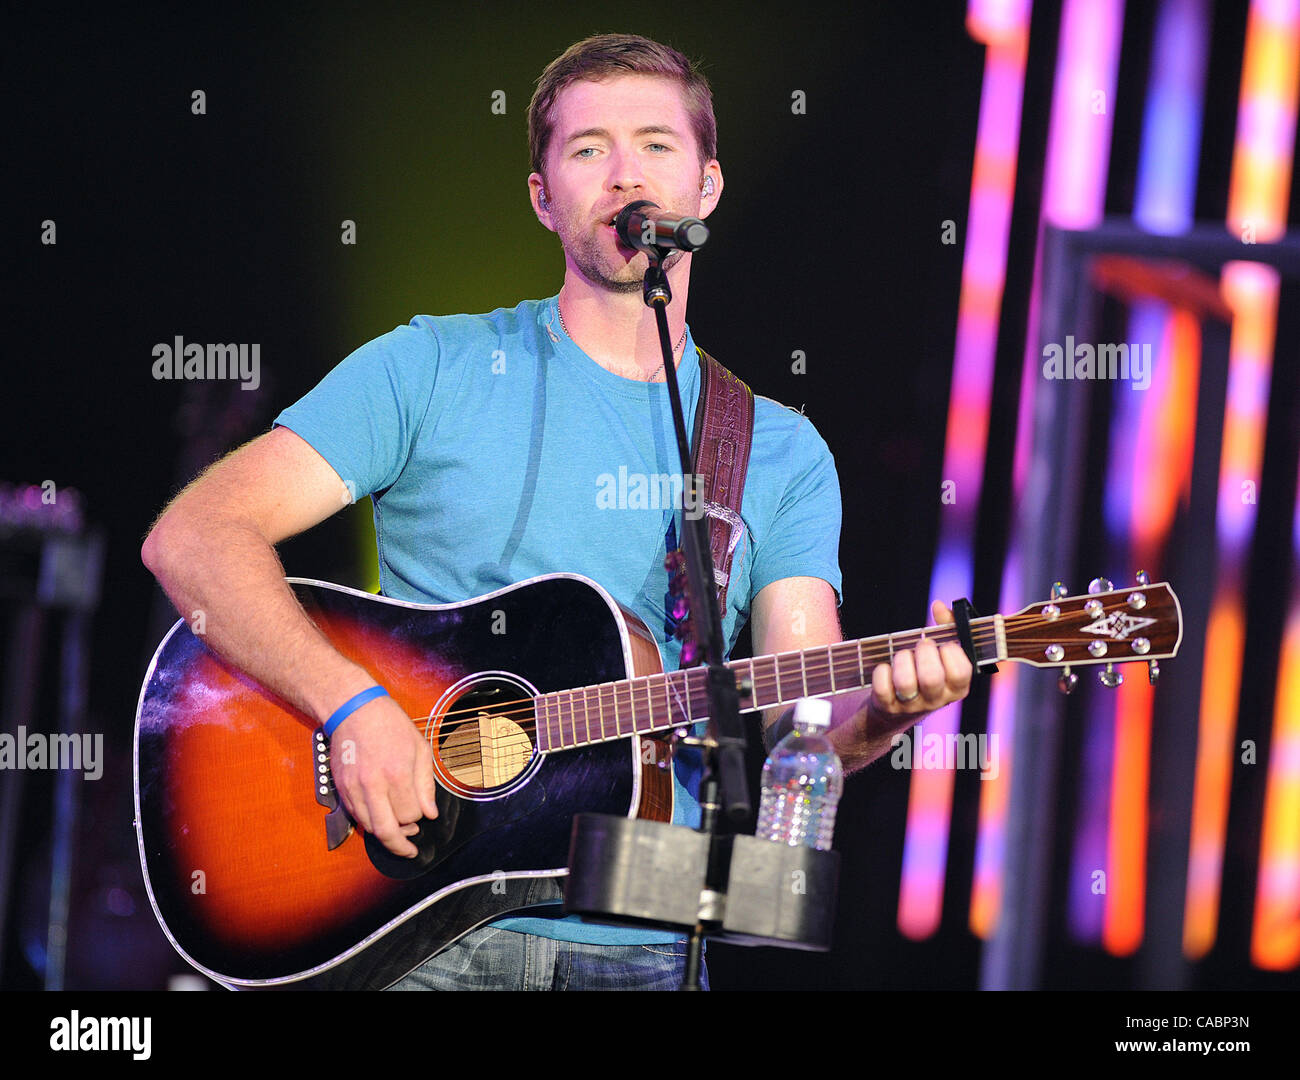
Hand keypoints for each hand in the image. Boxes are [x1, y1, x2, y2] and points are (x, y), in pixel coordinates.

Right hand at [329, 694, 438, 857]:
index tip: (423, 814)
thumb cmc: (390, 725)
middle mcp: (373, 785)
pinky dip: (369, 822)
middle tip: (409, 849)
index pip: (411, 815)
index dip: (419, 818)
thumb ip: (426, 784)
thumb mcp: (419, 748)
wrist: (354, 709)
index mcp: (397, 773)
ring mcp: (354, 788)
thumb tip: (430, 814)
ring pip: (369, 827)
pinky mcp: (341, 788)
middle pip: (386, 831)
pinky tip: (380, 817)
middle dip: (400, 845)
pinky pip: (356, 816)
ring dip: (384, 834)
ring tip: (397, 831)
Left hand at [868, 600, 972, 722]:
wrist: (896, 705)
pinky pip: (882, 688)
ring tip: (902, 655)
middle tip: (920, 645)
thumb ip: (947, 626)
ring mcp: (911, 705)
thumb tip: (939, 606)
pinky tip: (886, 668)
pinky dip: (881, 671)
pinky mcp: (887, 707)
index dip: (951, 652)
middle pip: (931, 678)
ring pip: (905, 683)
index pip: (961, 673)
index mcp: (956, 688)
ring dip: (901, 660)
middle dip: (923, 652)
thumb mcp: (941, 653)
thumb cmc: (923, 670)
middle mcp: (936, 700)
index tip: (943, 645)